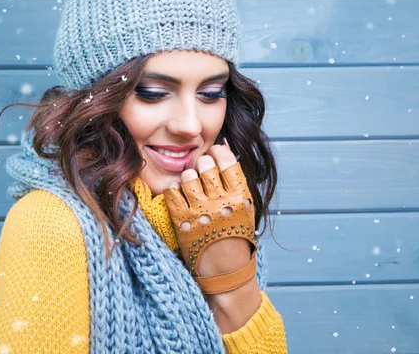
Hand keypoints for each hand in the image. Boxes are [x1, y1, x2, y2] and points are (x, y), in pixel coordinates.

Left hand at [163, 140, 256, 280]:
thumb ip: (235, 180)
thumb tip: (223, 147)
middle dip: (202, 164)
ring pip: (187, 175)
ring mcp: (201, 212)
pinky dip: (175, 190)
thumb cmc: (237, 236)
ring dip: (188, 177)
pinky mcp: (182, 222)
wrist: (227, 272)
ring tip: (192, 186)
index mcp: (241, 196)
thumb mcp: (246, 208)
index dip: (218, 152)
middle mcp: (221, 202)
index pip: (226, 159)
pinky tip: (181, 197)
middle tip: (202, 172)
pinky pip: (172, 192)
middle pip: (205, 164)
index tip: (214, 154)